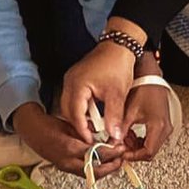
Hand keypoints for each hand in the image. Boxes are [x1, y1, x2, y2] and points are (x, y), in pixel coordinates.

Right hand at [15, 102, 116, 176]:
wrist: (32, 132)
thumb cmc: (50, 125)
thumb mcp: (71, 125)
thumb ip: (88, 133)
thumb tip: (105, 136)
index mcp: (69, 147)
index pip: (97, 154)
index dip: (112, 152)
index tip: (121, 148)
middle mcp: (67, 161)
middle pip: (96, 171)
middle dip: (112, 167)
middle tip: (122, 159)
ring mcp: (66, 167)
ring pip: (91, 175)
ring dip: (105, 170)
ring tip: (116, 161)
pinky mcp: (66, 169)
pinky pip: (85, 173)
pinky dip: (96, 169)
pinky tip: (103, 162)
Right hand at [61, 33, 139, 149]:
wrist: (120, 45)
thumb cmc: (118, 64)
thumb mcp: (117, 93)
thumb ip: (114, 116)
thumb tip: (114, 136)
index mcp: (77, 85)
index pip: (75, 115)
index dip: (83, 131)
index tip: (92, 143)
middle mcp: (70, 83)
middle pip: (68, 113)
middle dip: (80, 127)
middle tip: (93, 139)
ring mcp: (71, 81)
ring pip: (70, 107)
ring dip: (81, 119)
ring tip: (95, 129)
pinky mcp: (76, 80)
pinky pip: (74, 100)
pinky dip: (82, 110)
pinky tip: (94, 117)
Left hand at [121, 79, 174, 162]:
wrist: (151, 76)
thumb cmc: (143, 87)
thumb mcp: (129, 110)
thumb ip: (121, 128)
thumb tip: (113, 142)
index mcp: (158, 126)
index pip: (148, 152)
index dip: (133, 156)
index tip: (122, 153)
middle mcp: (165, 128)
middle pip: (150, 152)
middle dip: (134, 152)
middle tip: (121, 147)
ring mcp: (165, 126)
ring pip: (151, 146)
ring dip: (136, 146)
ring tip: (124, 137)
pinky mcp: (163, 124)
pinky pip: (152, 138)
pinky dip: (141, 139)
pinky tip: (131, 133)